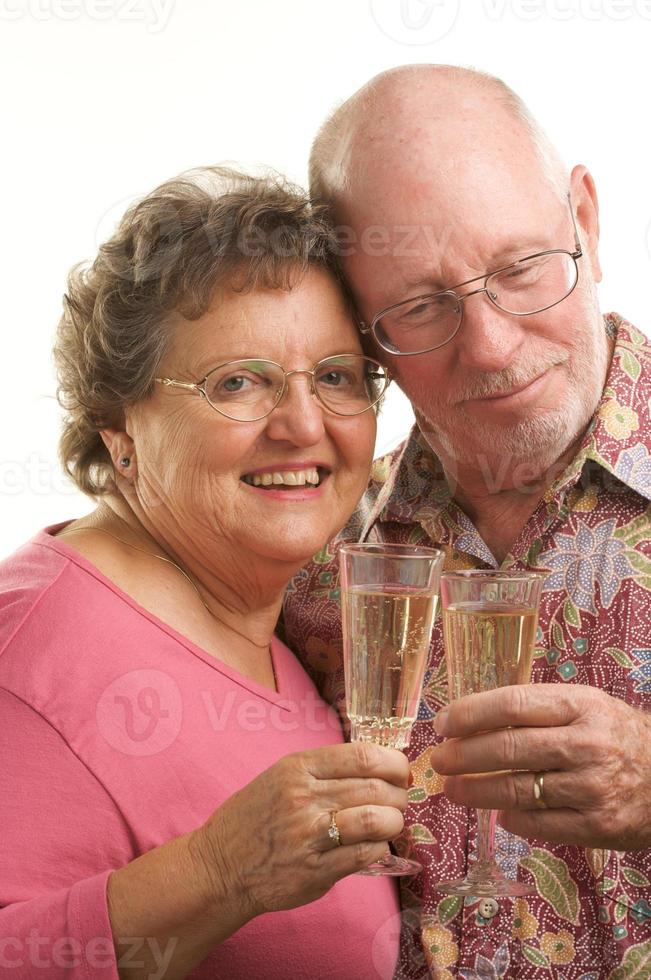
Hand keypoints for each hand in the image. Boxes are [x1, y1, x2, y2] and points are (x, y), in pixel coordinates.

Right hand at [194, 741, 408, 918]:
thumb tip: (380, 767)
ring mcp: (309, 836)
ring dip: (395, 821)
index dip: (394, 762)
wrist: (221, 864)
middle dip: (399, 793)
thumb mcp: (282, 776)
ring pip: (375, 820)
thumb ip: (326, 770)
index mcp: (298, 768)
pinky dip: (380, 848)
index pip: (363, 756)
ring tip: (392, 822)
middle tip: (400, 799)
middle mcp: (303, 798)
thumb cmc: (257, 816)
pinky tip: (374, 846)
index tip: (402, 770)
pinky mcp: (314, 872)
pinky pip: (364, 855)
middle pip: (375, 787)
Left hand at [430, 683, 650, 849]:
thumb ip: (538, 711)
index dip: (470, 714)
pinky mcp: (597, 826)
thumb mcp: (586, 706)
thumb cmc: (616, 735)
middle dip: (463, 756)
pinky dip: (510, 818)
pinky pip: (538, 824)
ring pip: (517, 790)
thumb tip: (473, 719)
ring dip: (476, 791)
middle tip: (439, 760)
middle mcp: (586, 744)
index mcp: (580, 706)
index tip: (442, 724)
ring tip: (452, 789)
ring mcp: (592, 788)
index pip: (512, 704)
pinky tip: (498, 812)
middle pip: (508, 748)